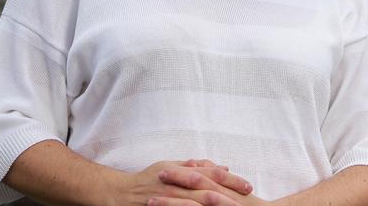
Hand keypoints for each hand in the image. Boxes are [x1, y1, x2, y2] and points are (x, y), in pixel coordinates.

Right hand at [115, 160, 251, 205]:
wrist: (119, 193)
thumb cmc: (149, 178)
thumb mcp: (171, 166)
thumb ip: (195, 166)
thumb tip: (221, 166)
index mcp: (180, 171)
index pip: (211, 174)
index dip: (231, 180)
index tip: (248, 186)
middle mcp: (176, 184)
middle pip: (207, 189)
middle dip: (229, 195)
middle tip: (247, 200)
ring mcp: (168, 199)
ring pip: (196, 204)